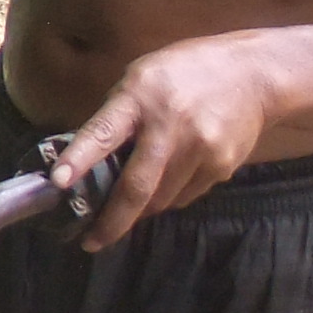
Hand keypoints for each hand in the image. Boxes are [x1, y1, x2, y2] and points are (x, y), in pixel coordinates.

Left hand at [51, 36, 275, 247]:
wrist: (253, 75)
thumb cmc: (185, 71)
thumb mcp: (141, 78)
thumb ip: (116, 116)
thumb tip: (88, 159)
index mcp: (140, 98)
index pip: (103, 132)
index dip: (79, 159)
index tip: (58, 183)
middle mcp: (171, 127)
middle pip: (137, 187)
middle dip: (112, 221)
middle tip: (92, 241)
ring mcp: (201, 150)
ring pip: (161, 200)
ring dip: (141, 210)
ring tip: (130, 207)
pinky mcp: (221, 167)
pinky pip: (185, 196)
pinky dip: (168, 197)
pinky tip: (169, 180)